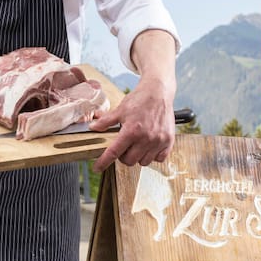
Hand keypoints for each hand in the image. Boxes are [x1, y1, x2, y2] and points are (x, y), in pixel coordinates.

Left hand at [91, 28, 177, 171]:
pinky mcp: (168, 141)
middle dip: (123, 157)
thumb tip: (92, 127)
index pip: (114, 152)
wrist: (159, 92)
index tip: (97, 168)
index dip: (103, 162)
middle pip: (129, 161)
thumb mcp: (120, 109)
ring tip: (137, 145)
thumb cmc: (140, 99)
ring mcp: (158, 141)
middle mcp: (146, 138)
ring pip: (144, 162)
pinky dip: (153, 155)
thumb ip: (106, 121)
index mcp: (131, 131)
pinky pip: (158, 158)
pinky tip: (149, 145)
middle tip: (124, 146)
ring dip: (138, 156)